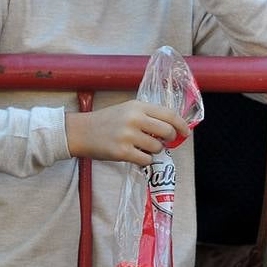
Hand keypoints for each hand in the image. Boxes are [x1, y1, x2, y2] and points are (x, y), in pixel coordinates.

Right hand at [64, 99, 190, 166]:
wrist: (81, 131)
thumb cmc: (106, 121)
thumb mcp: (127, 109)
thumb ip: (148, 115)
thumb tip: (172, 128)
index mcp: (138, 106)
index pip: (169, 114)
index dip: (181, 124)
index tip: (185, 132)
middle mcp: (135, 119)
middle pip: (167, 131)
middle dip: (170, 139)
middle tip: (165, 142)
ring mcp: (128, 136)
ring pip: (157, 148)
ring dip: (154, 151)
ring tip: (143, 148)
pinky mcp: (122, 152)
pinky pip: (146, 160)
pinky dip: (145, 160)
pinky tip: (136, 156)